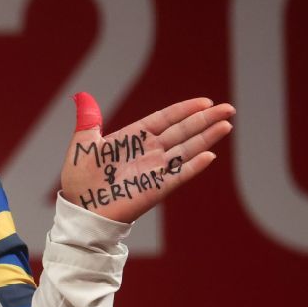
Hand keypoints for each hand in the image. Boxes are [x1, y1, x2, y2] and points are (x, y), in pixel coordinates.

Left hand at [60, 92, 234, 223]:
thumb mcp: (83, 144)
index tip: (205, 101)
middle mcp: (148, 151)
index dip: (185, 110)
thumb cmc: (79, 179)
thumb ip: (89, 120)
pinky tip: (209, 156)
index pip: (165, 119)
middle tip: (228, 108)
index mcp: (133, 138)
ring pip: (186, 149)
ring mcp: (154, 169)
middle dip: (205, 119)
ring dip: (206, 137)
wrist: (79, 210)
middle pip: (182, 131)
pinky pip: (178, 175)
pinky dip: (193, 166)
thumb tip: (83, 96)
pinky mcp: (155, 188)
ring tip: (227, 124)